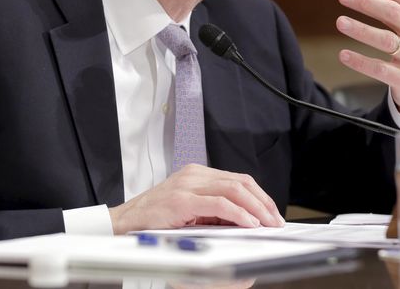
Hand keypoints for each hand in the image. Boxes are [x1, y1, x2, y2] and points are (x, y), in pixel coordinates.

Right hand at [108, 164, 284, 234]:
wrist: (123, 223)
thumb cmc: (154, 220)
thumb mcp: (190, 210)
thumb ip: (213, 211)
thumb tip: (245, 219)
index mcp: (196, 174)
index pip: (237, 179)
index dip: (259, 195)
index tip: (271, 212)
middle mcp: (194, 175)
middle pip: (240, 182)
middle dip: (263, 201)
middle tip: (275, 219)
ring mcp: (187, 185)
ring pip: (233, 189)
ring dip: (256, 207)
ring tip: (267, 222)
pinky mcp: (182, 200)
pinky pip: (218, 204)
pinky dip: (238, 213)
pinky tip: (248, 223)